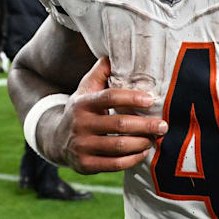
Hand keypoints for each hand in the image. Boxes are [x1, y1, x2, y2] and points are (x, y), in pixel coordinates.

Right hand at [41, 57, 167, 173]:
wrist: (56, 139)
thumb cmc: (81, 110)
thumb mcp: (85, 88)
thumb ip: (101, 72)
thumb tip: (115, 53)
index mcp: (83, 102)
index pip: (110, 97)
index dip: (132, 98)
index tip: (151, 99)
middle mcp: (81, 124)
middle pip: (119, 124)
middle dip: (145, 125)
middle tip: (163, 126)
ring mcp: (82, 146)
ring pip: (119, 146)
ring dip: (142, 142)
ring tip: (154, 138)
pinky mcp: (85, 165)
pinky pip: (114, 164)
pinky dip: (133, 159)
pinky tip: (143, 152)